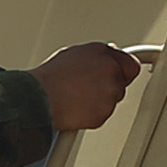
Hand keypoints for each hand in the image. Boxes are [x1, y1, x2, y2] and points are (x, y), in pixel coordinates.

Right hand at [33, 40, 160, 133]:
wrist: (39, 98)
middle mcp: (109, 69)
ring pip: (113, 98)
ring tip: (77, 99)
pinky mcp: (105, 111)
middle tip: (89, 89)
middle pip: (122, 81)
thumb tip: (98, 61)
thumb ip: (92, 58)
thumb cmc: (49, 78)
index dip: (123, 69)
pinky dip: (94, 114)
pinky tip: (77, 109)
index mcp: (101, 52)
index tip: (126, 72)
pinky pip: (104, 114)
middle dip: (110, 85)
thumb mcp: (71, 56)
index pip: (128, 61)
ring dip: (101, 100)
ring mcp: (109, 91)